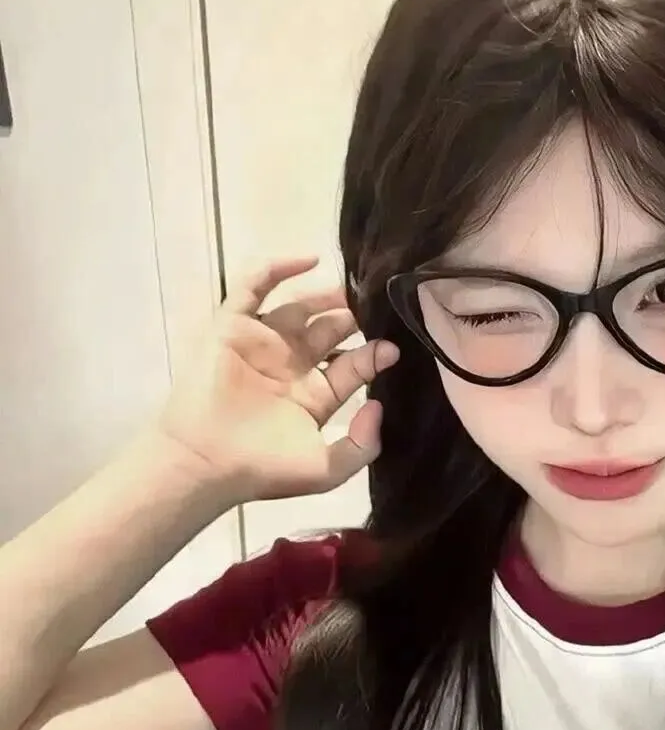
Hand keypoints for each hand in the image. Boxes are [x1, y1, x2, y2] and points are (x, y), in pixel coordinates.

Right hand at [155, 257, 398, 501]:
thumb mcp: (327, 470)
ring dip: (325, 295)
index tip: (393, 349)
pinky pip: (254, 287)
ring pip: (299, 308)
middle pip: (330, 331)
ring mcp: (262, 344)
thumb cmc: (264, 469)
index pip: (352, 366)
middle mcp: (291, 366)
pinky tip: (310, 259)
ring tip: (352, 286)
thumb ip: (363, 446)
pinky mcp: (232, 327)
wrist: (207, 463)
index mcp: (315, 396)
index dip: (375, 355)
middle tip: (377, 304)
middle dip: (354, 318)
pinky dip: (278, 268)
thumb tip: (379, 406)